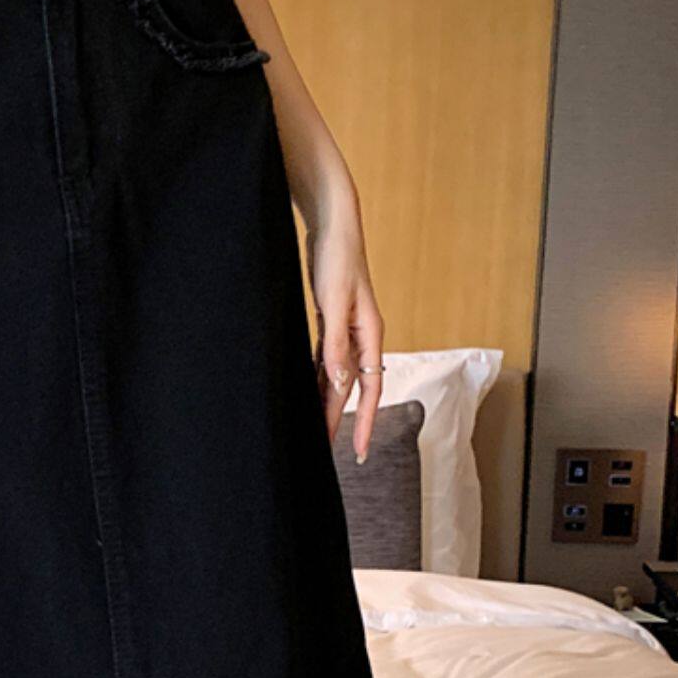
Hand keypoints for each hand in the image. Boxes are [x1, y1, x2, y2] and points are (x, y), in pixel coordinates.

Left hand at [307, 191, 384, 464]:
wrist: (333, 225)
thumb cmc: (337, 258)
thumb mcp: (333, 303)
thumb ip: (336, 344)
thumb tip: (339, 383)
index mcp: (370, 335)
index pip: (370, 391)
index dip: (366, 424)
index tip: (360, 452)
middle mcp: (362, 338)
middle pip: (351, 390)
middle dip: (337, 421)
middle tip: (322, 453)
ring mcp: (347, 331)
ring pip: (336, 378)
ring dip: (326, 404)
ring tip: (313, 432)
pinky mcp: (332, 322)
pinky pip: (325, 360)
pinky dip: (317, 380)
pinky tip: (306, 395)